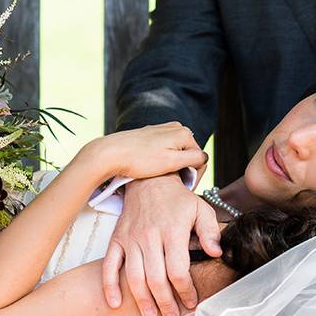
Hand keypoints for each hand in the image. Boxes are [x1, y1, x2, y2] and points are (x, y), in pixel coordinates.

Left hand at [89, 121, 207, 180]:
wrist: (110, 153)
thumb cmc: (139, 160)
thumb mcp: (171, 162)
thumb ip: (193, 158)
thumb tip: (204, 158)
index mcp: (184, 133)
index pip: (201, 159)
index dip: (194, 176)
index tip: (183, 188)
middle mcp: (175, 127)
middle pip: (189, 154)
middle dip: (184, 170)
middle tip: (171, 184)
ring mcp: (162, 129)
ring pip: (177, 152)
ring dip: (173, 166)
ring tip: (161, 177)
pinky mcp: (151, 134)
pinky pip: (165, 149)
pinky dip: (162, 160)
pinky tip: (152, 168)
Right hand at [102, 173, 221, 315]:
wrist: (148, 179)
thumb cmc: (177, 200)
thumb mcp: (201, 209)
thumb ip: (210, 231)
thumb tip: (217, 253)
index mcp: (172, 230)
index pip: (178, 269)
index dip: (184, 290)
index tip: (191, 302)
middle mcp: (150, 236)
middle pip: (155, 278)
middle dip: (164, 302)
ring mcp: (131, 239)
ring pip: (133, 276)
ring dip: (141, 300)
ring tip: (150, 315)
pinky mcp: (117, 239)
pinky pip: (109, 265)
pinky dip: (109, 286)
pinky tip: (115, 303)